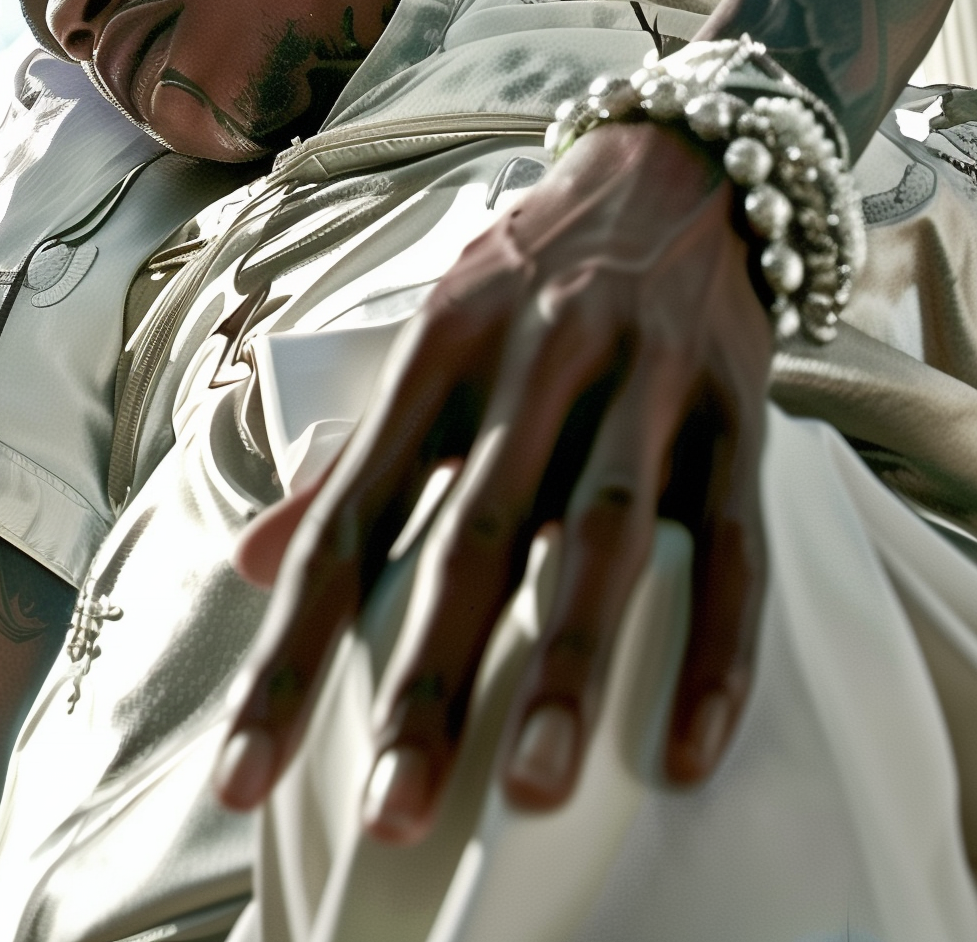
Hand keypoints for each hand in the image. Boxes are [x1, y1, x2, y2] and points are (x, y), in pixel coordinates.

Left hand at [214, 119, 771, 842]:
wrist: (678, 165)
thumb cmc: (534, 269)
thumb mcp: (432, 336)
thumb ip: (354, 456)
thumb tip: (252, 566)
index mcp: (443, 343)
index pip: (353, 513)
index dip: (292, 647)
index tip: (238, 774)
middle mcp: (540, 354)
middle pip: (479, 532)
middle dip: (432, 678)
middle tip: (392, 811)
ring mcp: (646, 379)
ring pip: (605, 536)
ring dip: (571, 666)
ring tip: (535, 792)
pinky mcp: (737, 408)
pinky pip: (734, 544)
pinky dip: (718, 650)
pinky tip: (690, 750)